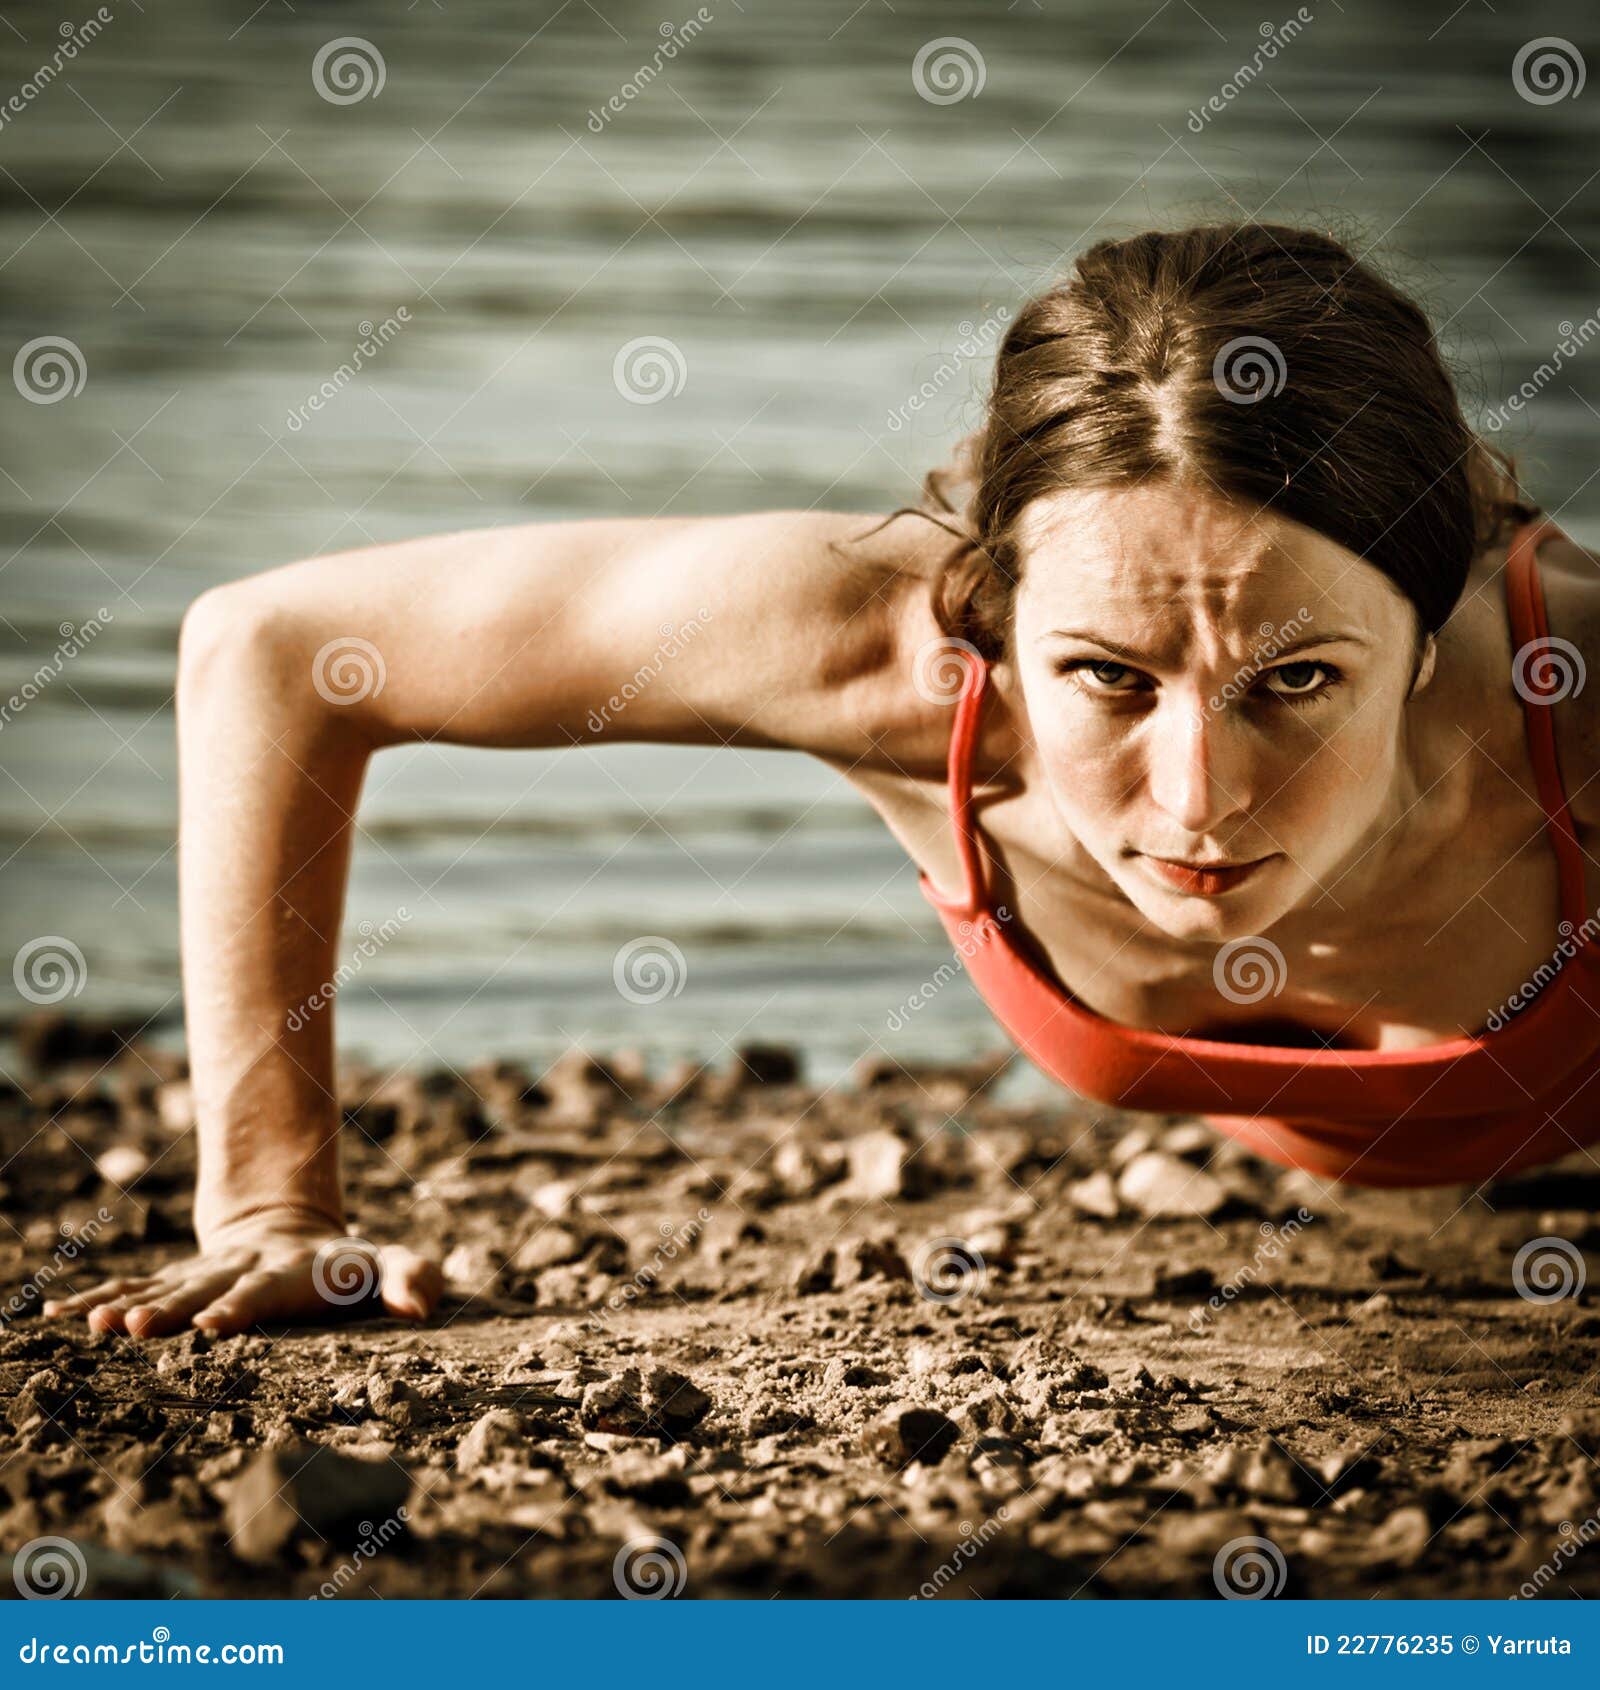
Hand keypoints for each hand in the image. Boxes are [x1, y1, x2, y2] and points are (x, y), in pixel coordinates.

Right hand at [40, 1211, 442, 1337]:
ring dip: (128, 1304)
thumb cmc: (352, 1268)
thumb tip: (419, 1307)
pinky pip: (133, 1287)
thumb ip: (413, 1277)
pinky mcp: (178, 1282)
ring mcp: (205, 1275)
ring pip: (163, 1288)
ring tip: (95, 1323)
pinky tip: (56, 1316)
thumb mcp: (391, 1264)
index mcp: (290, 1272)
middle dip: (173, 1307)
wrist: (295, 1235)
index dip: (240, 1306)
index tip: (214, 1326)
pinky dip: (96, 1298)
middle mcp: (241, 1270)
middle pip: (204, 1289)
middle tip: (139, 1326)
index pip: (264, 1292)